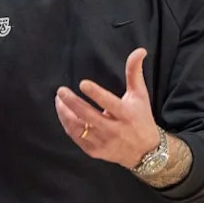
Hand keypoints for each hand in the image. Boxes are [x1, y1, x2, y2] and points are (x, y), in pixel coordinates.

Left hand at [54, 48, 160, 168]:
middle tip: (61, 91)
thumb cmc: (140, 118)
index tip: (83, 83)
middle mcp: (115, 130)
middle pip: (89, 116)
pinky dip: (67, 125)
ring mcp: (104, 142)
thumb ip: (135, 72)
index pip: (109, 103)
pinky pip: (76, 138)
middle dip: (72, 103)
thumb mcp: (140, 95)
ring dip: (65, 113)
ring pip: (79, 128)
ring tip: (59, 100)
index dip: (96, 93)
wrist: (144, 152)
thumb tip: (139, 50)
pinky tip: (63, 113)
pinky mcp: (95, 151)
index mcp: (126, 114)